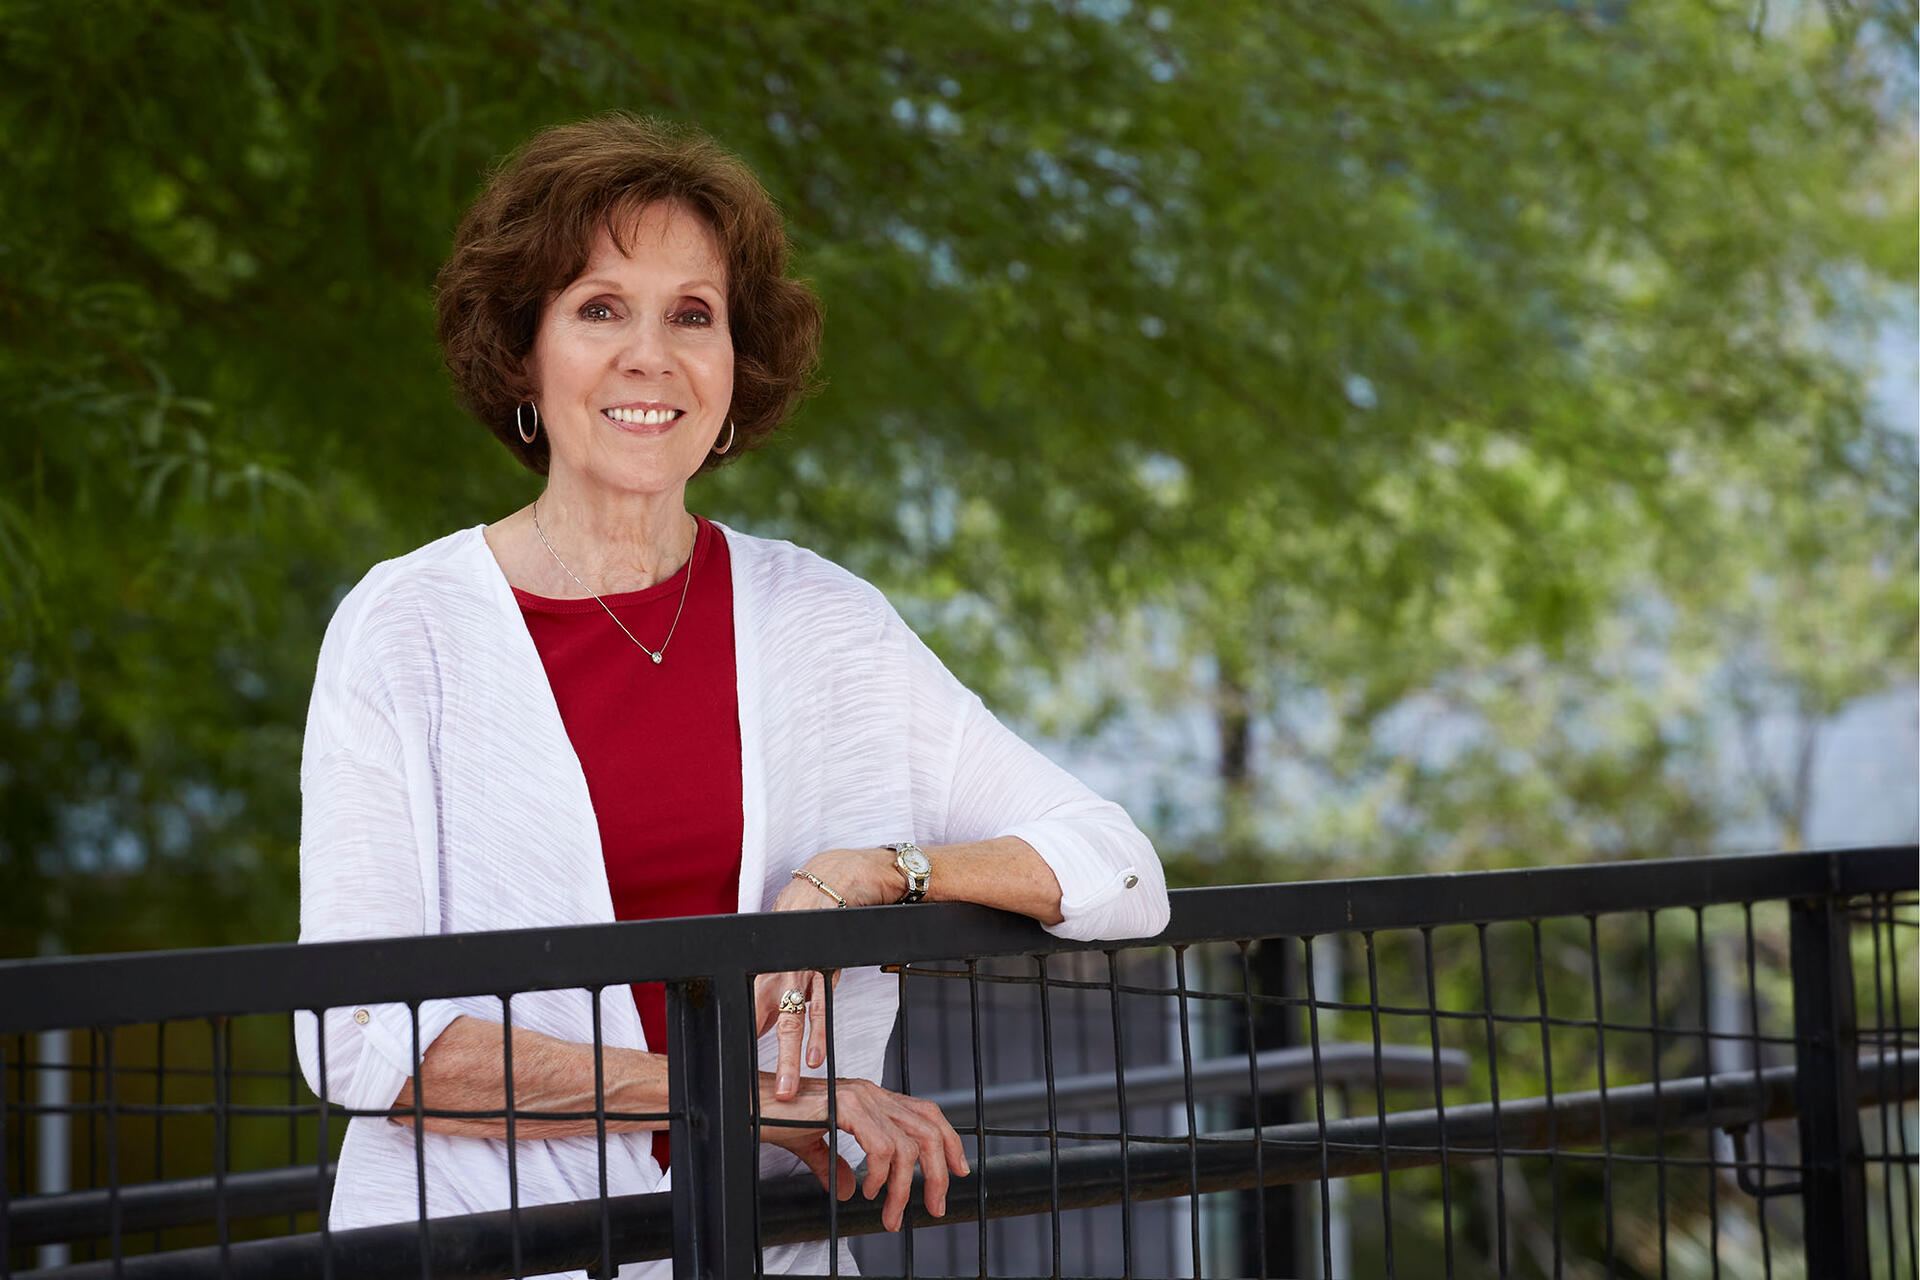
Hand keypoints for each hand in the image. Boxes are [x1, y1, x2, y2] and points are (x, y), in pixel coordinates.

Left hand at [756, 849, 895, 1098]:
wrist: (835, 878)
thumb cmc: (810, 910)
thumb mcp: (789, 943)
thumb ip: (784, 977)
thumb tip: (777, 1010)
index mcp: (768, 968)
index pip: (753, 1013)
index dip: (748, 1043)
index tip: (744, 1073)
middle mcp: (779, 972)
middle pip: (765, 1024)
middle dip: (764, 1060)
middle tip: (767, 1094)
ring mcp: (801, 971)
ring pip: (791, 1021)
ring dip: (789, 1058)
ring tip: (789, 1088)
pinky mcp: (825, 967)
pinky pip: (820, 1006)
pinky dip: (818, 1033)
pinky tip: (816, 1057)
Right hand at [757, 1073, 968, 1230]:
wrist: (749, 1104)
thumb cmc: (777, 1118)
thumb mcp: (812, 1143)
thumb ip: (835, 1164)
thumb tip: (850, 1190)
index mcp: (871, 1097)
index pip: (926, 1113)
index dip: (948, 1141)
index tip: (958, 1172)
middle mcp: (871, 1093)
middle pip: (928, 1129)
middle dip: (939, 1173)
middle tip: (935, 1207)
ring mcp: (860, 1098)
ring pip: (907, 1145)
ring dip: (904, 1187)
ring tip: (891, 1213)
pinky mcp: (845, 1108)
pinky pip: (882, 1146)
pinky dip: (881, 1174)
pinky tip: (867, 1190)